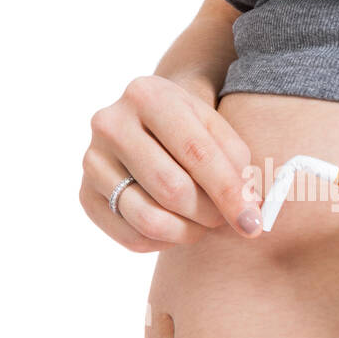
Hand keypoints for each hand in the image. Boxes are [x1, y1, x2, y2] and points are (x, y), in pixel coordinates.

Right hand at [80, 75, 261, 251]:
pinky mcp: (85, 195)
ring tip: (203, 223)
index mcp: (148, 95)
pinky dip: (164, 242)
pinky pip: (131, 236)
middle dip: (209, 213)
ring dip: (188, 231)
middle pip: (171, 189)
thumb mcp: (217, 128)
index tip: (253, 223)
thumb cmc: (190, 127)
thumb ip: (236, 163)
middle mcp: (111, 124)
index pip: (197, 152)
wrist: (149, 121)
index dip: (229, 192)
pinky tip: (177, 225)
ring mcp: (92, 160)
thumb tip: (247, 211)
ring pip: (149, 218)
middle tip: (225, 218)